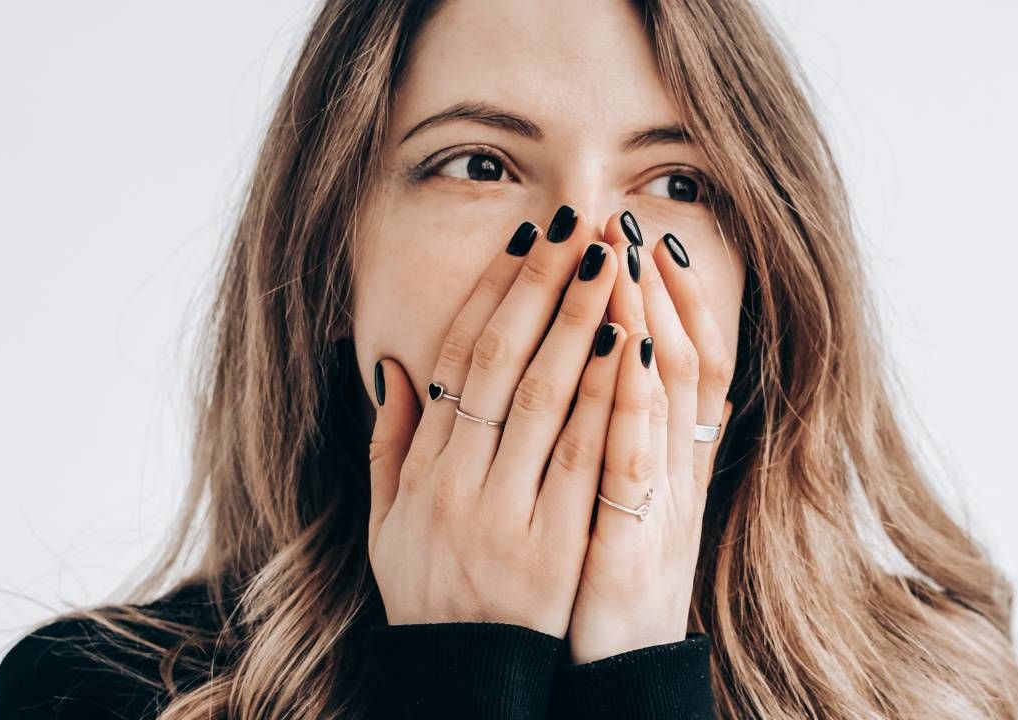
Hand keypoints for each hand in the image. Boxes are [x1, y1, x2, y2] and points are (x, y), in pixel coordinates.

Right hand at [367, 206, 629, 638]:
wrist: (465, 681)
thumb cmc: (429, 592)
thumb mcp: (387, 521)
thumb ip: (390, 443)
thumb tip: (394, 366)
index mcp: (424, 471)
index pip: (458, 361)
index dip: (492, 295)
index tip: (526, 242)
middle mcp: (460, 483)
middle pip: (504, 364)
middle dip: (545, 288)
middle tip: (582, 226)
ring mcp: (508, 515)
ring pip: (545, 402)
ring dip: (580, 325)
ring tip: (612, 263)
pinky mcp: (556, 547)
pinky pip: (585, 462)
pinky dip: (606, 400)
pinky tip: (630, 346)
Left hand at [566, 211, 734, 663]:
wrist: (612, 677)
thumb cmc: (599, 586)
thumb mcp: (614, 508)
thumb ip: (618, 441)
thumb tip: (631, 374)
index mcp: (660, 462)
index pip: (674, 363)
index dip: (663, 301)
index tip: (643, 239)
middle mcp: (673, 476)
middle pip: (676, 363)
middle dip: (649, 289)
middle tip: (629, 222)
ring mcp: (659, 509)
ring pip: (666, 396)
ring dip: (650, 320)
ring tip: (630, 256)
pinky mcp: (636, 546)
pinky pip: (638, 461)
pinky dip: (637, 400)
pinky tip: (633, 347)